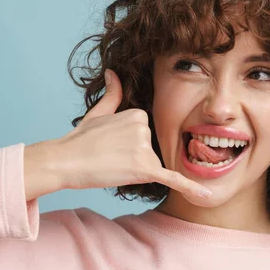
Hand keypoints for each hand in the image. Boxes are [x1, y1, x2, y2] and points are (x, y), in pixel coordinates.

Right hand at [53, 69, 211, 198]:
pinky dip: (191, 189)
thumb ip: (112, 94)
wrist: (63, 161)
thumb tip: (113, 72)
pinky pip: (173, 179)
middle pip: (150, 150)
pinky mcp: (144, 169)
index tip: (111, 145)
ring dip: (134, 170)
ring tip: (110, 164)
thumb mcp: (98, 112)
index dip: (129, 144)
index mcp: (138, 114)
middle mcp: (144, 128)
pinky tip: (206, 197)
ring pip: (152, 165)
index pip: (146, 134)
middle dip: (132, 157)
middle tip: (108, 156)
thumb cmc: (79, 140)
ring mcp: (144, 148)